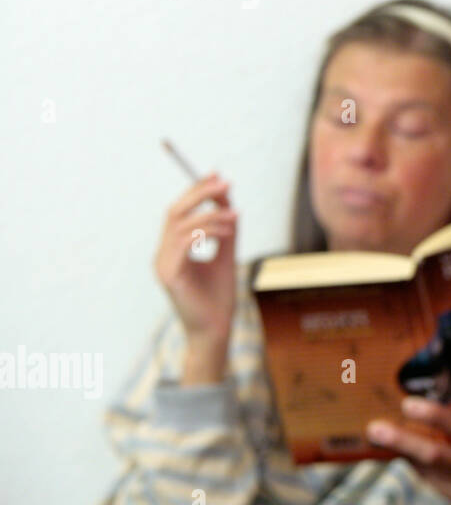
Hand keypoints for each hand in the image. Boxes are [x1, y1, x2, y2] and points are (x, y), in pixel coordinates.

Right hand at [154, 173, 238, 382]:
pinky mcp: (168, 276)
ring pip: (180, 225)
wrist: (216, 329)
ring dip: (211, 215)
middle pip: (174, 212)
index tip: (218, 175)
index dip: (196, 191)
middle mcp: (162, 254)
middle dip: (200, 193)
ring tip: (235, 217)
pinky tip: (227, 232)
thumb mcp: (226, 256)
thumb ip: (226, 231)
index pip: (179, 212)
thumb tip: (229, 201)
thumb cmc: (219, 297)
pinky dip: (206, 231)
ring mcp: (162, 265)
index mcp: (172, 249)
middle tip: (225, 184)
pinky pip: (183, 243)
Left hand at [366, 397, 450, 504]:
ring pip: (423, 468)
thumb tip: (431, 405)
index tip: (407, 404)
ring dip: (400, 450)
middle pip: (433, 455)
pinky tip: (402, 450)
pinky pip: (426, 477)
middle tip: (375, 429)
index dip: (432, 415)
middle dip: (401, 441)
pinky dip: (412, 461)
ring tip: (379, 435)